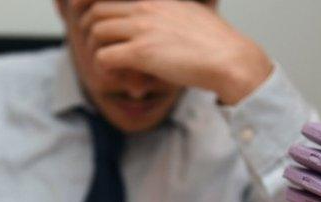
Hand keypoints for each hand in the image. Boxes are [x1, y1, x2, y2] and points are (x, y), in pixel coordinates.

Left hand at [77, 0, 272, 103]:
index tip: (90, 19)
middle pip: (97, 10)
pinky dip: (104, 68)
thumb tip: (158, 26)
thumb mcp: (189, 14)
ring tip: (110, 64)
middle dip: (90, 30)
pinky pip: (103, 57)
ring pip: (96, 31)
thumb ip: (167, 14)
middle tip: (98, 48)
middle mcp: (145, 7)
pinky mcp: (141, 52)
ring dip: (97, 50)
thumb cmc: (214, 43)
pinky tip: (116, 75)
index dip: (93, 6)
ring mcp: (142, 28)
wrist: (230, 59)